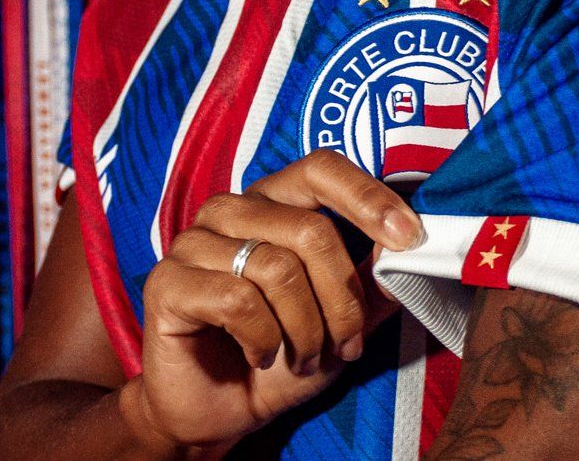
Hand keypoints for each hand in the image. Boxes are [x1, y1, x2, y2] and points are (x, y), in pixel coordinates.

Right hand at [125, 150, 423, 454]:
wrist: (218, 411)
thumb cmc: (283, 352)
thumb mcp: (343, 318)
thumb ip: (373, 279)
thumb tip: (410, 245)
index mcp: (274, 199)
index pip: (322, 168)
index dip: (368, 197)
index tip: (409, 238)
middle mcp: (232, 208)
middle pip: (311, 230)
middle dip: (341, 299)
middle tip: (346, 344)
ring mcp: (194, 240)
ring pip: (278, 267)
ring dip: (306, 329)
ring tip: (303, 356)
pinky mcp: (168, 282)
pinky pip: (237, 300)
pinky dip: (264, 339)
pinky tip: (260, 354)